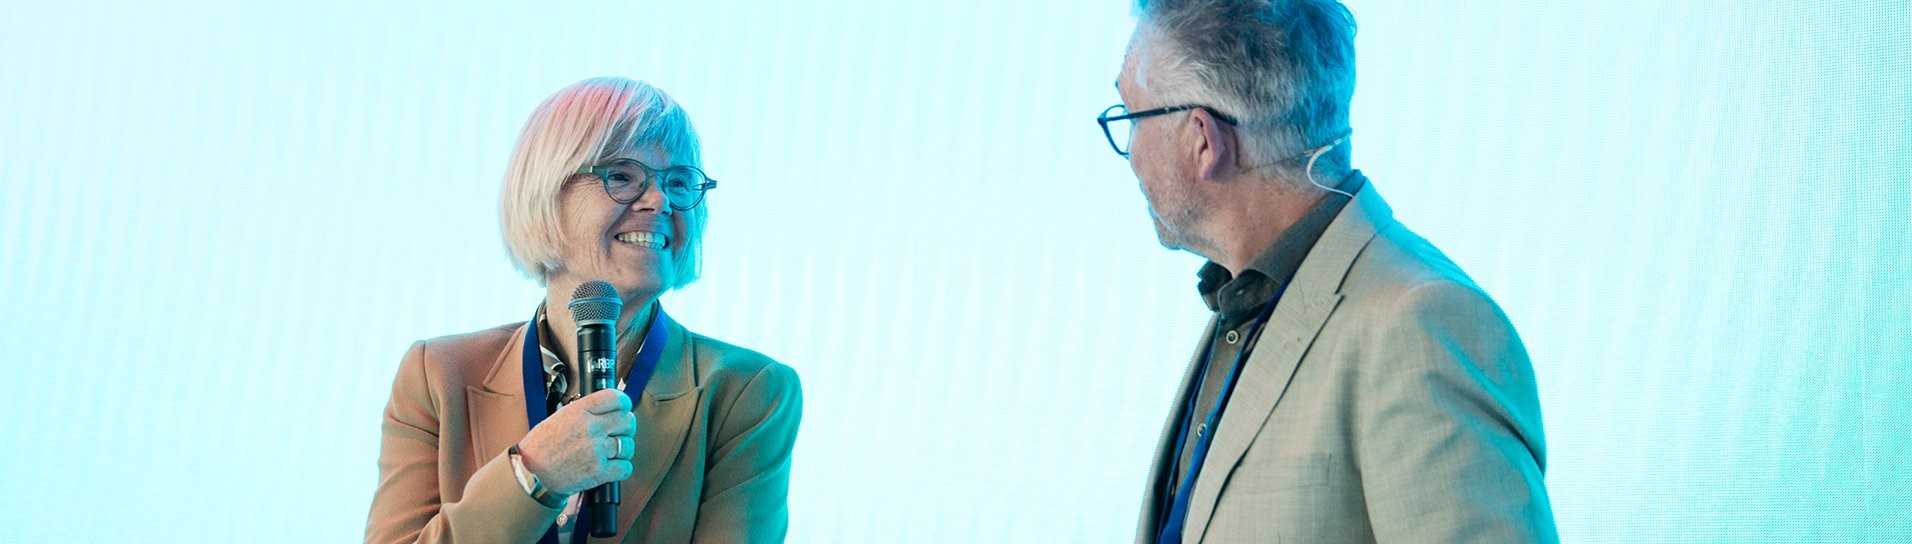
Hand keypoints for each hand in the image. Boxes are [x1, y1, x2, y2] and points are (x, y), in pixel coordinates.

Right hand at [517, 389, 636, 495]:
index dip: (624, 404)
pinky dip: (622, 468)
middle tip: (619, 433)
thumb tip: (608, 409)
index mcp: (580, 411)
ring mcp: (596, 450)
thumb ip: (585, 411)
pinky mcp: (598, 471)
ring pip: (628, 445)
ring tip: (612, 453)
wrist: (531, 473)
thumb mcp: (560, 416)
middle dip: (626, 427)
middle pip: (627, 421)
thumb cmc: (542, 446)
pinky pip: (625, 467)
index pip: (616, 398)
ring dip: (623, 450)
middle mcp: (591, 428)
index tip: (624, 409)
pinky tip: (612, 467)